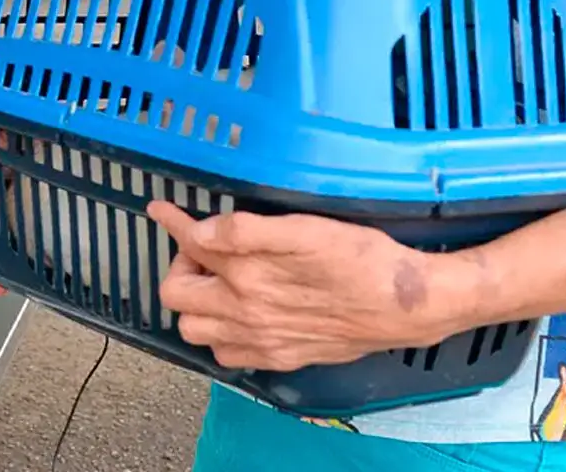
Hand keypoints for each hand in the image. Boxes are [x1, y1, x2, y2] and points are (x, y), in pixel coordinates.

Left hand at [148, 203, 459, 372]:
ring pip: (195, 330)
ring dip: (197, 304)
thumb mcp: (305, 228)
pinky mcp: (279, 358)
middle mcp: (245, 314)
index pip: (188, 247)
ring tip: (221, 282)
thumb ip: (245, 230)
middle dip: (183, 267)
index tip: (160, 208)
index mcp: (247, 276)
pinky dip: (221, 334)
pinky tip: (240, 313)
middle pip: (177, 296)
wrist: (405, 306)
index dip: (172, 222)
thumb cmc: (361, 257)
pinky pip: (226, 356)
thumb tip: (198, 231)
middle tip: (207, 252)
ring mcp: (260, 342)